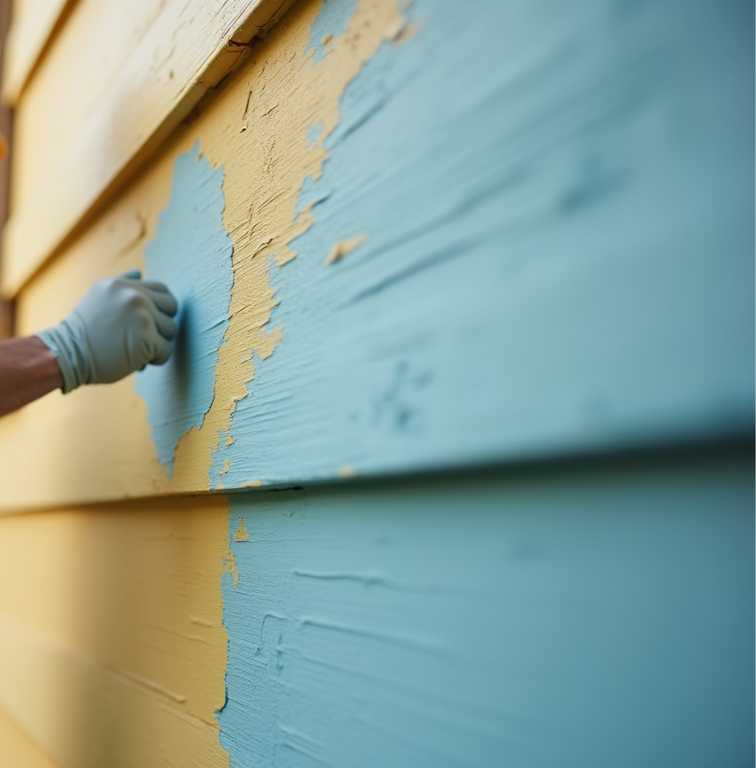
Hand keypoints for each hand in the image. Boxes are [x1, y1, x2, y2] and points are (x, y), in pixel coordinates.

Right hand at [37, 269, 177, 392]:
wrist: (65, 355)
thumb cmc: (83, 332)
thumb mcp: (97, 297)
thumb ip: (121, 284)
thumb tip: (139, 273)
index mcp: (122, 285)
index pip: (162, 289)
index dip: (159, 307)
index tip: (147, 321)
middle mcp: (134, 296)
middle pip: (172, 306)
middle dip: (162, 323)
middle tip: (143, 335)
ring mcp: (142, 316)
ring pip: (171, 329)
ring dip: (158, 342)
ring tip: (136, 348)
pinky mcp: (147, 338)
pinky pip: (166, 350)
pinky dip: (156, 359)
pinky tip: (137, 361)